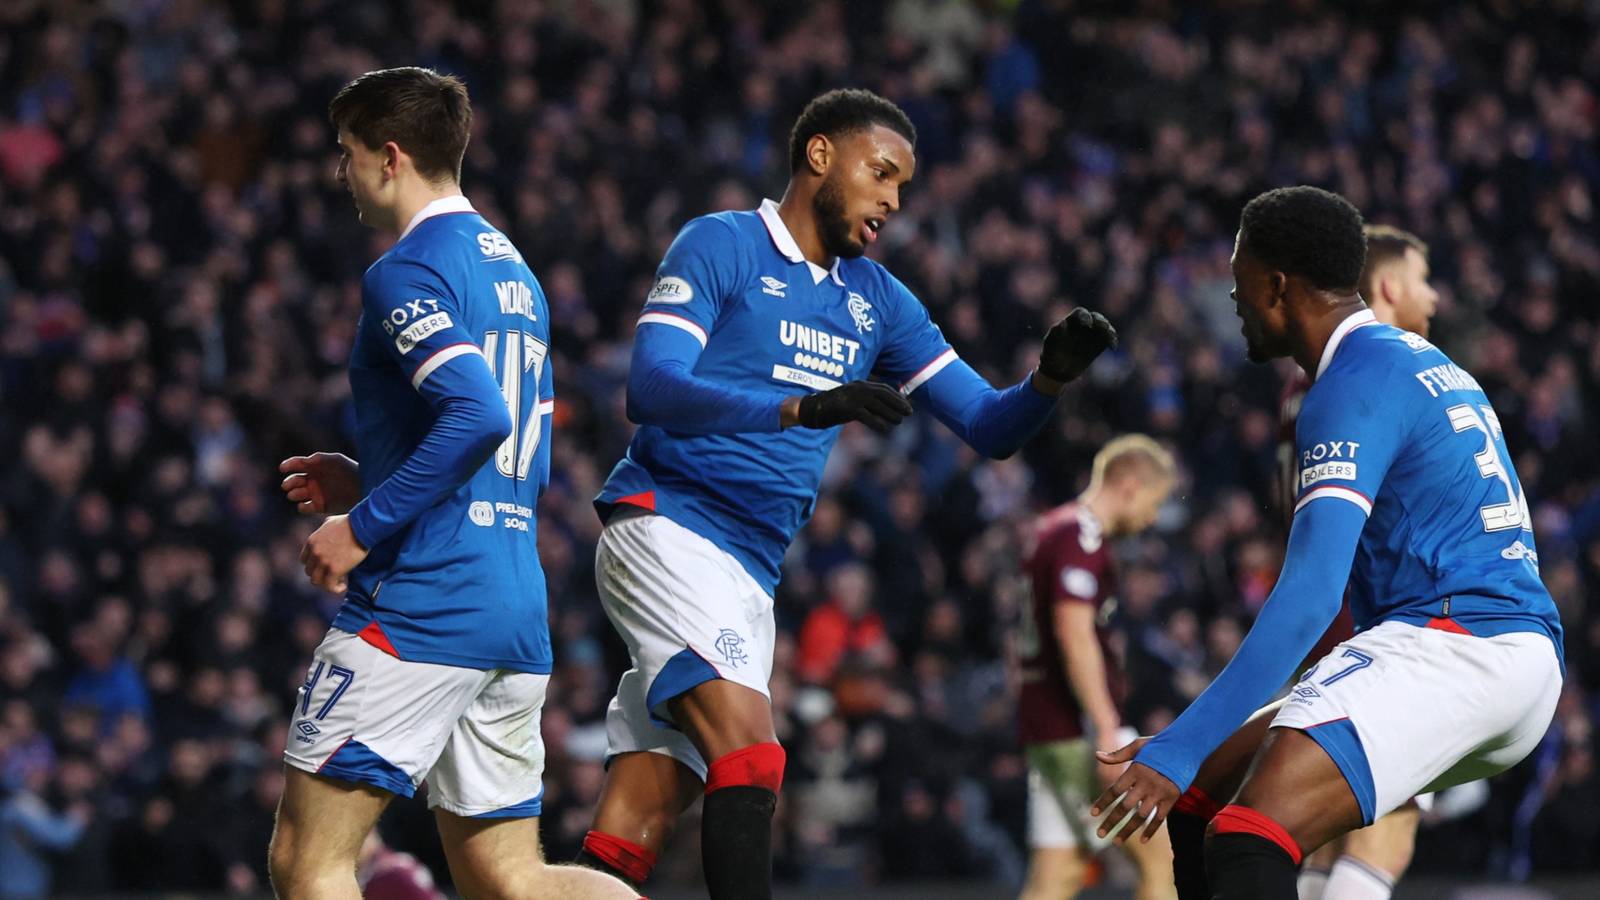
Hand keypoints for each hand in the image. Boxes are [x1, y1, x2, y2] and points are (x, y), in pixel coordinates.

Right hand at [280, 452, 361, 514]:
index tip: (283, 468)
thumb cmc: (351, 471)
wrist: (364, 489)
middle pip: (292, 481)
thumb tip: (304, 461)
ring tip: (301, 493)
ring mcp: (315, 493)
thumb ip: (320, 459)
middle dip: (288, 483)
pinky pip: (303, 508)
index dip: (287, 465)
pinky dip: (301, 507)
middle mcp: (313, 480)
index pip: (295, 464)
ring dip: (294, 494)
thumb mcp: (336, 461)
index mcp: (315, 467)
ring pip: (295, 494)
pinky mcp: (320, 506)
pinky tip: (307, 504)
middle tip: (289, 485)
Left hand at [300, 515, 367, 593]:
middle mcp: (314, 552)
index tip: (324, 566)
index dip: (314, 565)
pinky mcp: (334, 569)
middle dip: (321, 574)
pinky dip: (335, 589)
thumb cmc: (350, 523)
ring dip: (326, 583)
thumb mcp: (330, 522)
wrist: (361, 527)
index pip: (304, 560)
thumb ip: (324, 529)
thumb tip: (327, 528)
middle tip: (333, 574)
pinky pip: (329, 586)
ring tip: (338, 582)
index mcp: (312, 541)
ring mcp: (323, 562)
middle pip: (309, 572)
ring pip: (316, 581)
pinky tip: (343, 586)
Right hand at [795, 380, 913, 433]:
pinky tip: (885, 428)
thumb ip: (867, 403)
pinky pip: (866, 416)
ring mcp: (852, 398)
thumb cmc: (833, 408)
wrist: (811, 409)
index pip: (883, 388)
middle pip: (883, 394)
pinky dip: (877, 422)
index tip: (907, 404)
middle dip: (898, 403)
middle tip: (909, 412)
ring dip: (890, 414)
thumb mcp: (852, 401)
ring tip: (899, 421)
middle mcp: (857, 388)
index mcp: (859, 384)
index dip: (897, 396)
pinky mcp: (847, 409)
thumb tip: (886, 410)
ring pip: (877, 405)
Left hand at [1036, 307, 1117, 386]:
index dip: (1085, 316)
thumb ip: (1055, 334)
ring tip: (1110, 336)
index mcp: (1070, 322)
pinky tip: (1112, 347)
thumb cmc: (1051, 355)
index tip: (1087, 323)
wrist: (1058, 371)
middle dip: (1100, 321)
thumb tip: (1063, 323)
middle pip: (1095, 317)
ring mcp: (1091, 335)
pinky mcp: (1098, 345)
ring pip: (1104, 327)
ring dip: (1109, 330)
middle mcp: (1083, 326)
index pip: (1080, 313)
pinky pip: (1108, 339)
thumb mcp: (1050, 345)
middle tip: (1103, 327)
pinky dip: (1112, 340)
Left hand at [1090, 736, 1177, 844]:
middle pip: (1125, 806)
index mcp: (1135, 770)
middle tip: (1099, 834)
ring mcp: (1159, 792)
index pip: (1115, 790)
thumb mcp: (1137, 745)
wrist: (1187, 746)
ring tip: (1116, 841)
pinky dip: (1151, 830)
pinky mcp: (1172, 798)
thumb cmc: (1159, 745)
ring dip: (1128, 830)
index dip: (1103, 803)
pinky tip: (1142, 840)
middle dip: (1111, 821)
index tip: (1093, 814)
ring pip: (1141, 816)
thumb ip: (1118, 755)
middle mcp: (1146, 783)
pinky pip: (1160, 818)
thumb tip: (1097, 756)